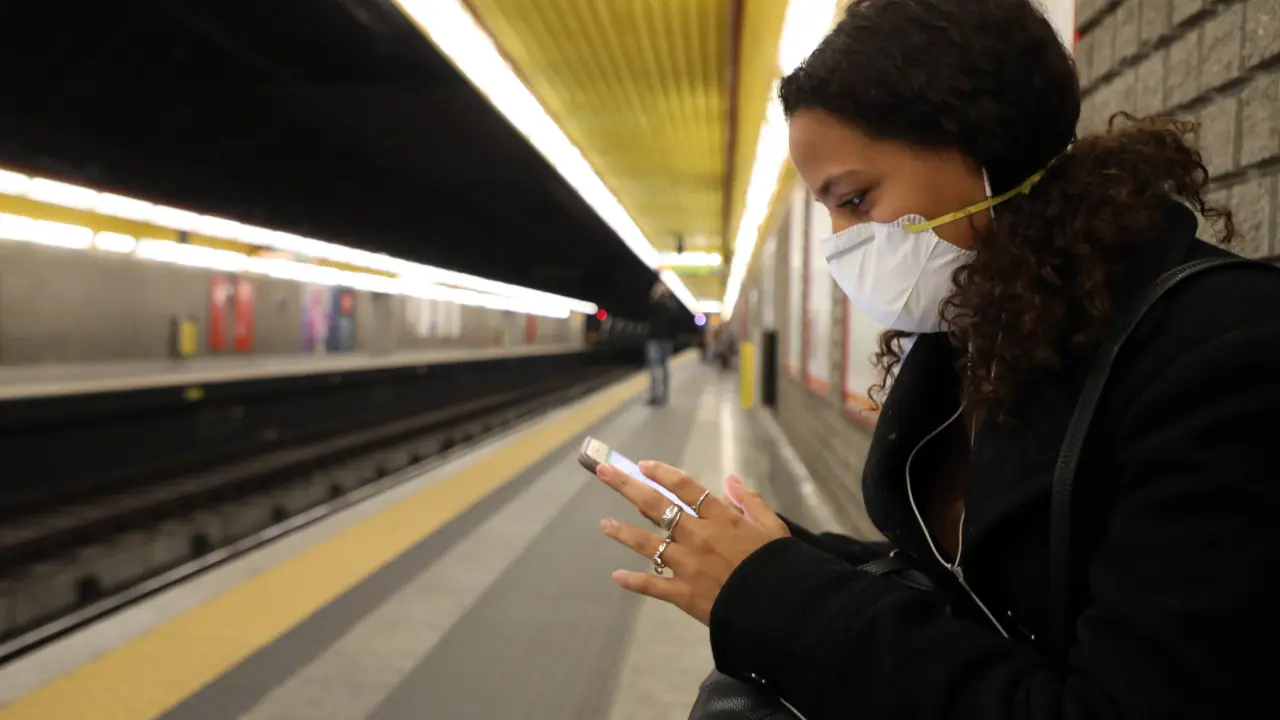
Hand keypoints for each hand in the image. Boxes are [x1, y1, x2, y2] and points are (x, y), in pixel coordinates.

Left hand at [596, 462, 789, 624]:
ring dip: (623, 532)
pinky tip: (617, 577)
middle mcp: (697, 535)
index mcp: (720, 518)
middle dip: (627, 486)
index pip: (685, 487)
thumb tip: (731, 480)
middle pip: (656, 506)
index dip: (663, 473)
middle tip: (604, 472)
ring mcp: (686, 564)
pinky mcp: (682, 593)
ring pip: (647, 543)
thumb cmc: (778, 566)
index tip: (644, 465)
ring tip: (604, 524)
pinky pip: (652, 585)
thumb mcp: (773, 528)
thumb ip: (751, 502)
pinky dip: (633, 581)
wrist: (778, 608)